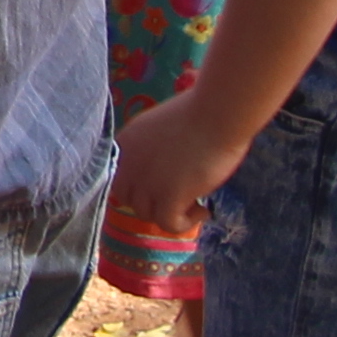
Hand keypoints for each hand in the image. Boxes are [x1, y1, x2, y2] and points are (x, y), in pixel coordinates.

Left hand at [108, 96, 245, 242]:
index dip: (138, 188)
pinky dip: (186, 223)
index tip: (159, 189)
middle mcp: (129, 165)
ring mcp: (147, 182)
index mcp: (125, 144)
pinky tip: (203, 210)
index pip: (118, 179)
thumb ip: (149, 148)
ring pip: (147, 214)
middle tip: (176, 198)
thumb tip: (158, 170)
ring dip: (169, 212)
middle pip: (128, 200)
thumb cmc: (198, 112)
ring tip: (194, 204)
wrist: (217, 113)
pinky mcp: (169, 197)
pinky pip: (169, 224)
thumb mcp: (158, 126)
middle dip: (150, 202)